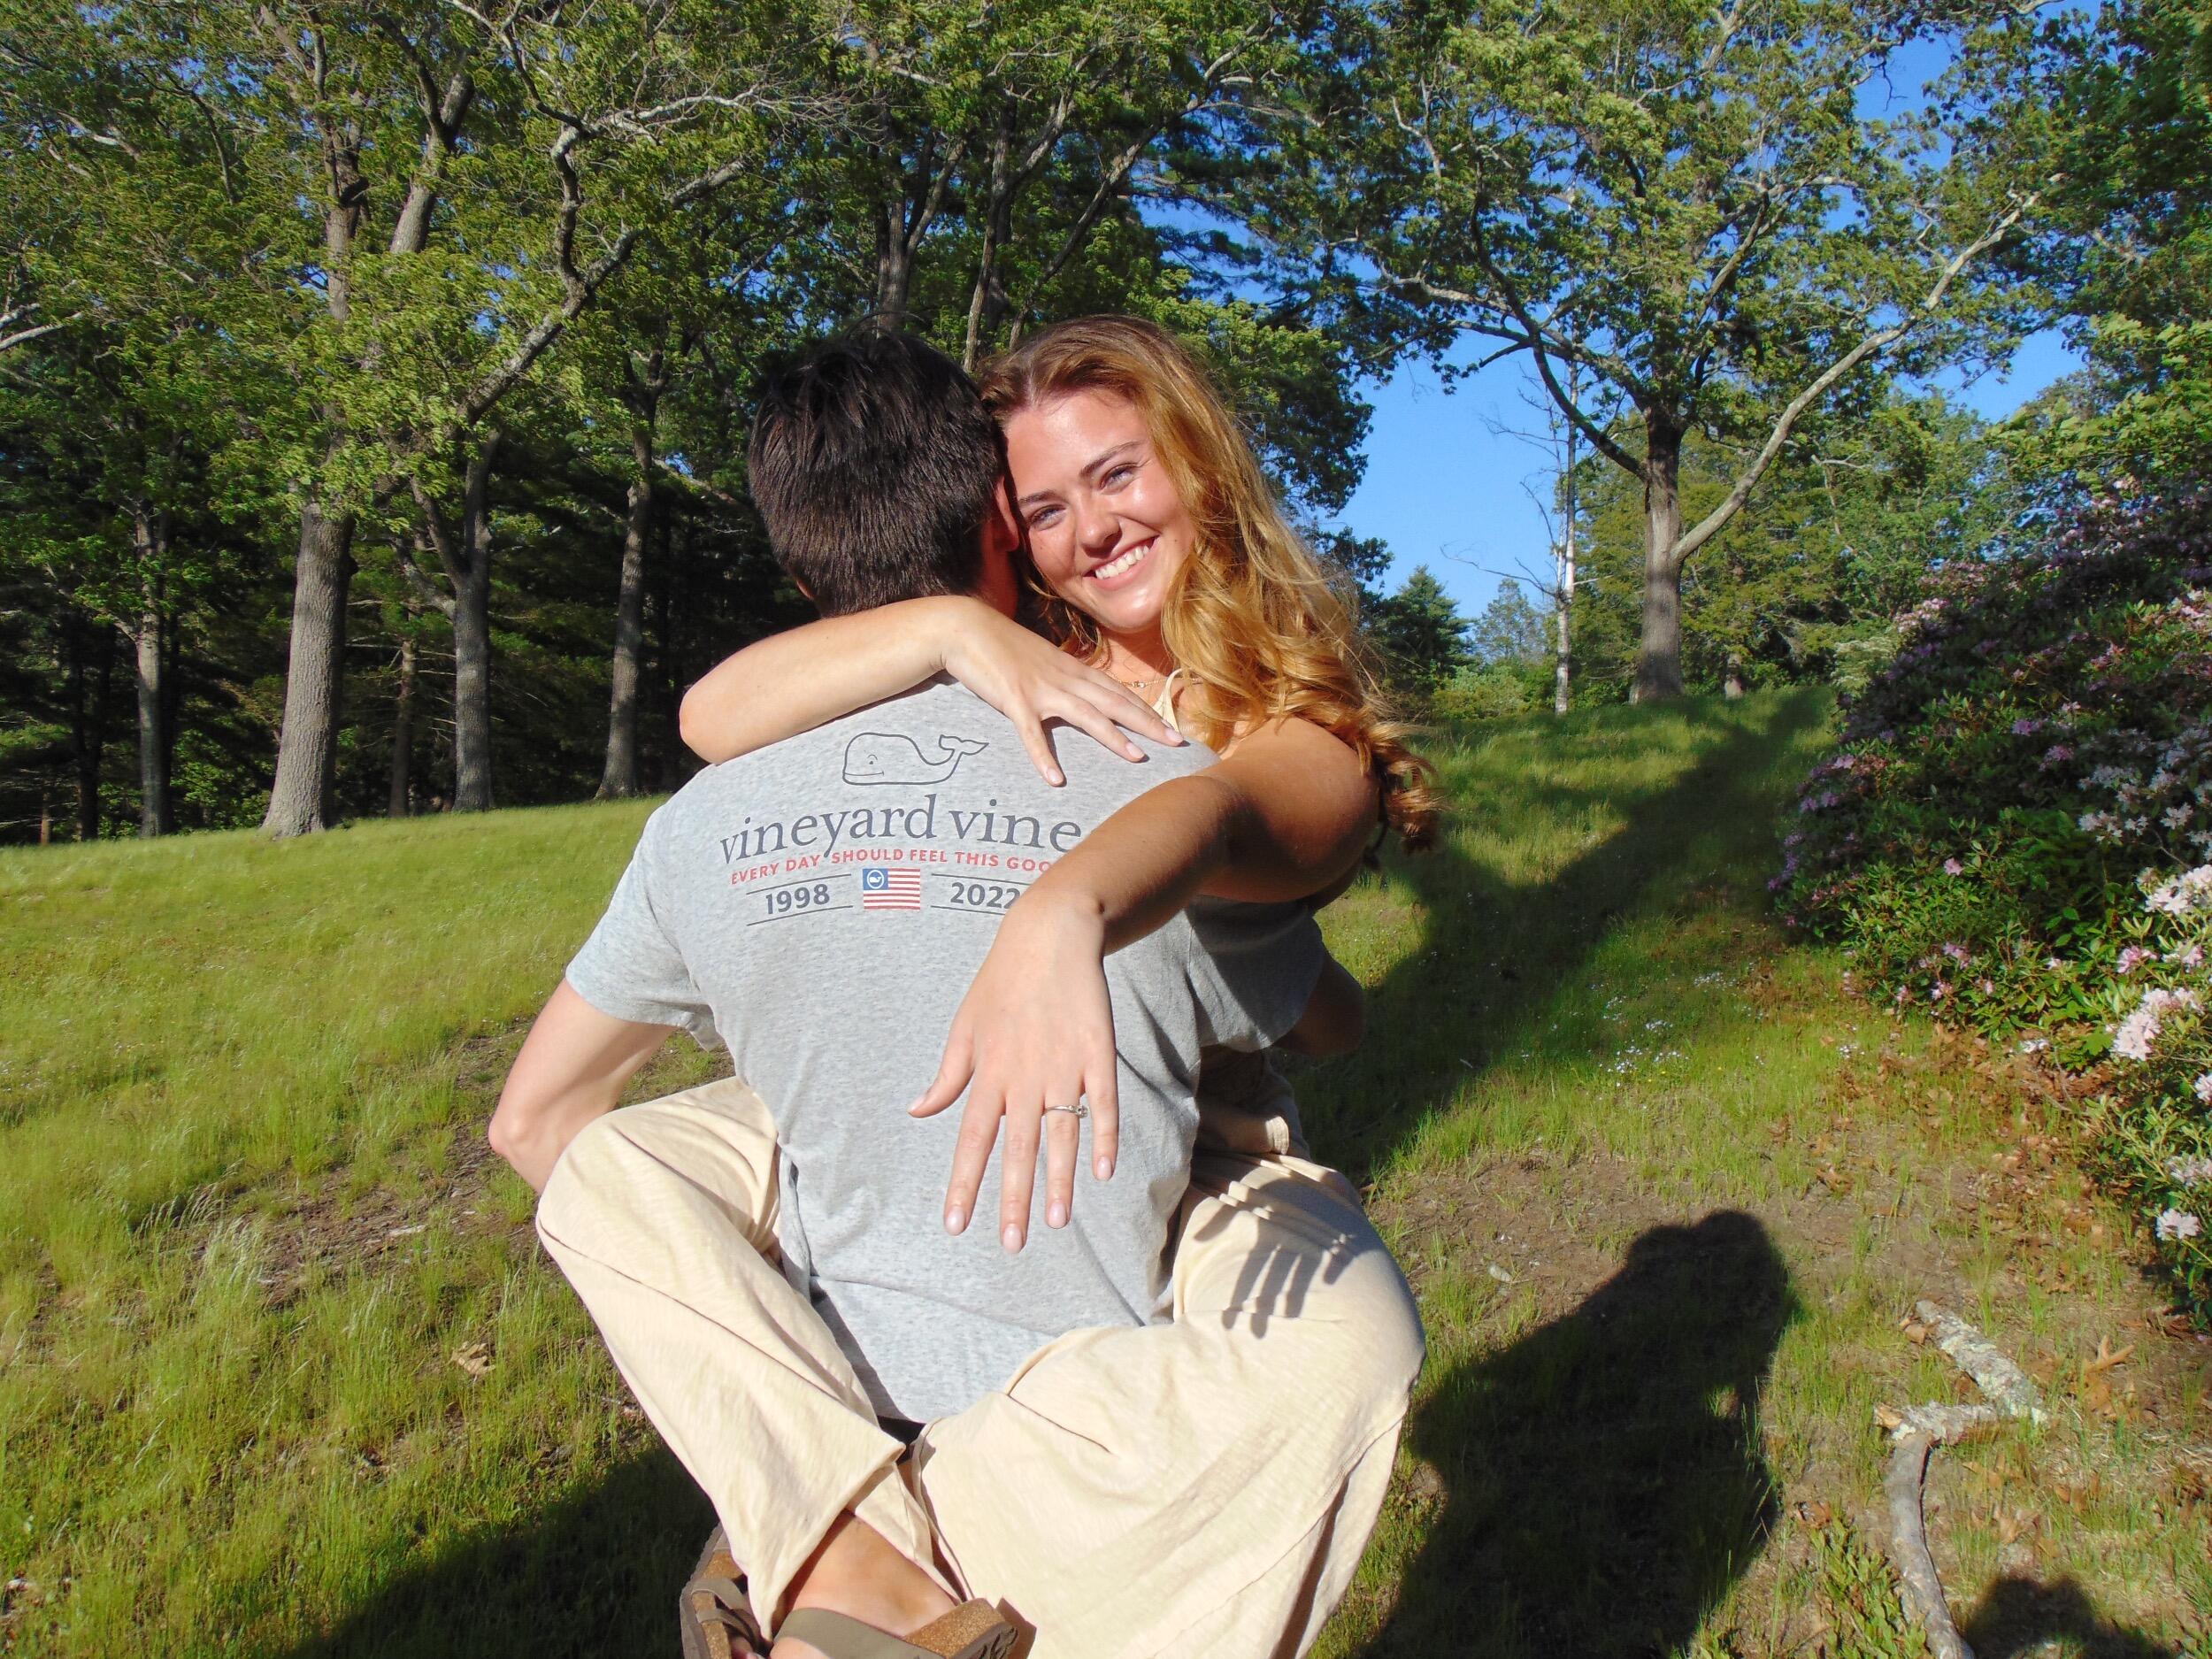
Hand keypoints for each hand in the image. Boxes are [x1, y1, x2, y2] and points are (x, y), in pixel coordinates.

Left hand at [909, 892, 1120, 1249]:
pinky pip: (1102, 1104)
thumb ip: (947, 1076)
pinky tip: (1103, 1171)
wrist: (1050, 936)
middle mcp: (1023, 1077)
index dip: (964, 1183)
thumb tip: (918, 1110)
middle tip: (1012, 1243)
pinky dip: (1103, 1137)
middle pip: (1017, 1149)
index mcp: (987, 1073)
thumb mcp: (963, 1027)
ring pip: (1060, 1135)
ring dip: (1059, 1180)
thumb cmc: (1001, 983)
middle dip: (1013, 1199)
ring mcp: (1063, 1067)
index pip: (971, 1140)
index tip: (955, 1224)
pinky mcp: (1097, 1054)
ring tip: (1056, 1221)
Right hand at [937, 602, 1181, 783]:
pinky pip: (1031, 733)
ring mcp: (1040, 689)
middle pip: (1114, 702)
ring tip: (1138, 758)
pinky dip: (1043, 756)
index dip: (1146, 710)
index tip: (1171, 727)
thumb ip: (1061, 677)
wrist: (966, 627)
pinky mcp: (1014, 699)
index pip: (1118, 691)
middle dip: (1147, 723)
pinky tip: (1055, 779)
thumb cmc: (1001, 645)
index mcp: (1072, 669)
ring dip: (1113, 736)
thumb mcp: (1041, 659)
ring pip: (1086, 715)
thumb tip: (1079, 694)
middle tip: (1175, 743)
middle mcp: (1064, 678)